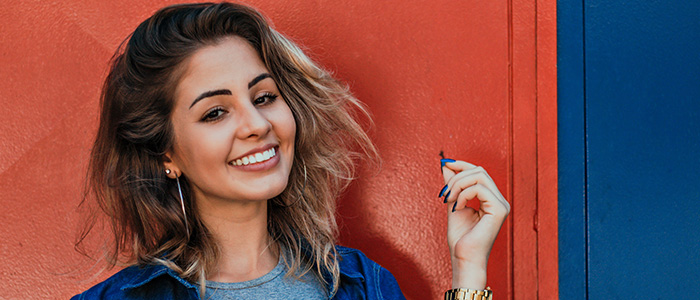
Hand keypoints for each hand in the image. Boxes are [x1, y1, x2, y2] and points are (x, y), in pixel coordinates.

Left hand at [439, 159, 509, 288]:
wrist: (464, 258)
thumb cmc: (460, 238)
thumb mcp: (453, 204)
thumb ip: (453, 186)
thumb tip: (446, 165)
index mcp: (491, 199)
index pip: (479, 172)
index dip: (461, 165)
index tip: (444, 164)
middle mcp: (499, 200)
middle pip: (479, 171)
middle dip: (457, 177)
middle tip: (444, 193)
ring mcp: (501, 205)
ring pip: (479, 176)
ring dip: (458, 184)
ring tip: (449, 199)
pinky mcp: (499, 210)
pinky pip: (479, 188)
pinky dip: (463, 194)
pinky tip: (457, 206)